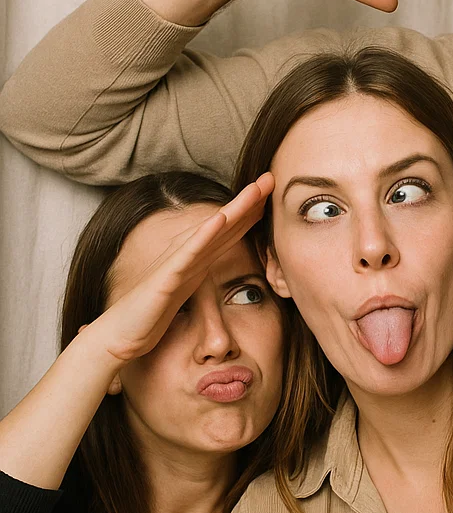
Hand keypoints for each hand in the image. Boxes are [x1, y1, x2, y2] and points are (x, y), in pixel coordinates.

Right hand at [87, 174, 274, 365]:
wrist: (119, 335)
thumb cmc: (152, 314)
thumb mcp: (188, 289)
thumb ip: (202, 272)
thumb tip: (225, 265)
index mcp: (196, 258)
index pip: (229, 231)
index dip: (252, 211)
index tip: (274, 192)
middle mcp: (187, 254)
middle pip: (225, 223)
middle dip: (250, 200)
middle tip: (272, 177)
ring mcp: (176, 263)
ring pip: (211, 231)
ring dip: (234, 209)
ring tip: (255, 189)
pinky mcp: (166, 278)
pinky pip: (187, 254)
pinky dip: (204, 235)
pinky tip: (219, 219)